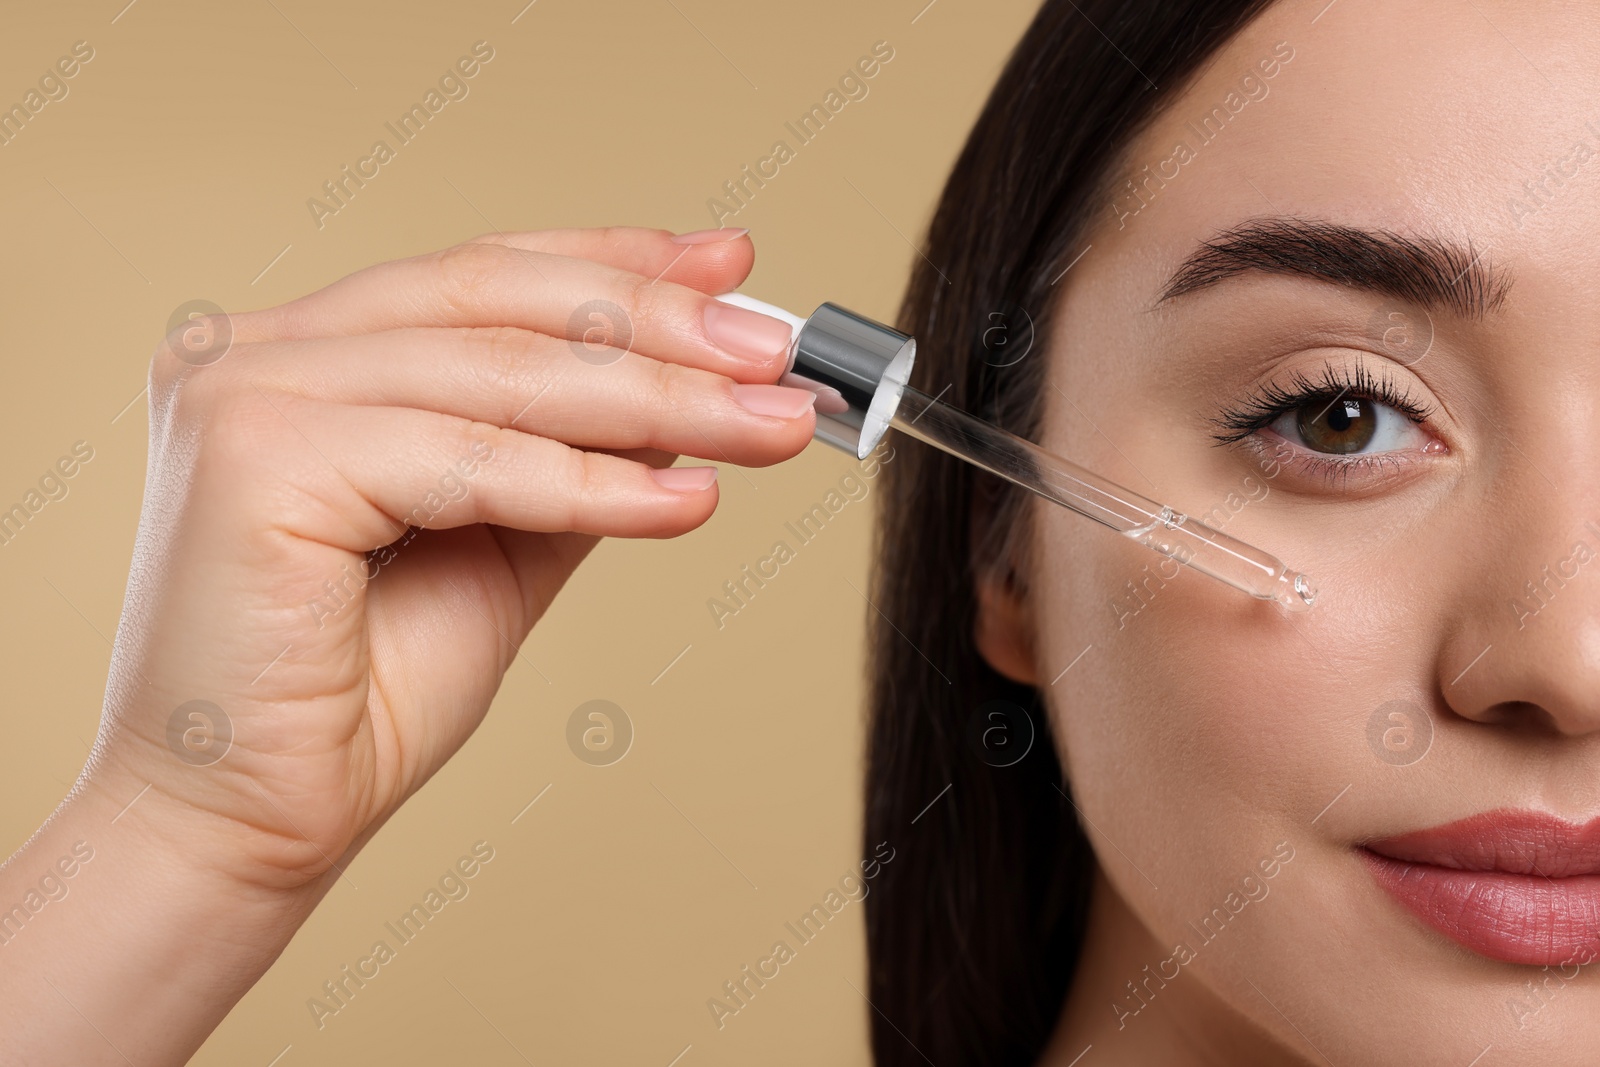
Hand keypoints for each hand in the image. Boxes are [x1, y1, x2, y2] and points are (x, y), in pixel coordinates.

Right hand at [91, 225, 813, 900]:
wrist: (253, 823)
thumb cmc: (362, 691)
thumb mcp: (502, 541)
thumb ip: (572, 454)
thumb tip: (687, 388)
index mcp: (301, 355)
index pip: (480, 275)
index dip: (615, 263)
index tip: (730, 267)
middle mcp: (256, 353)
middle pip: (497, 302)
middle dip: (658, 325)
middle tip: (777, 352)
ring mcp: (243, 393)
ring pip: (499, 373)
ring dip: (658, 399)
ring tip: (769, 424)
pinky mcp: (256, 460)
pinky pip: (470, 458)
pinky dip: (591, 483)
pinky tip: (686, 500)